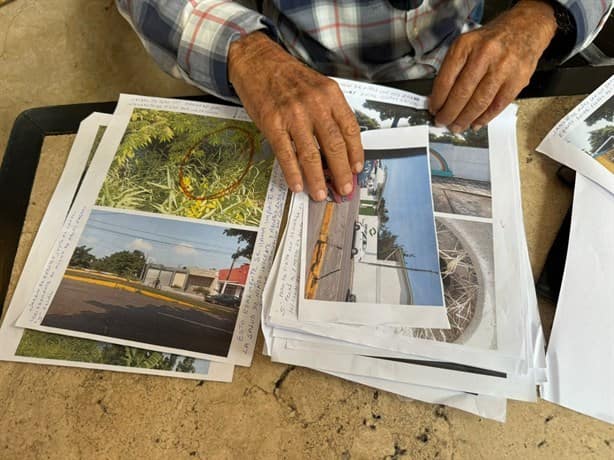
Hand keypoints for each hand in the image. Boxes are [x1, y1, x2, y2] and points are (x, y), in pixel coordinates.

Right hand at [228, 32, 363, 200]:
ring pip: (311, 154)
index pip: (350, 129)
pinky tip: (297, 184)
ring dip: (318, 179)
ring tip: (321, 193)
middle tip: (344, 188)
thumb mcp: (317, 87)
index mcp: (330, 94)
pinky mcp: (272, 122)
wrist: (257, 60)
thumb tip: (338, 148)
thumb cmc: (287, 76)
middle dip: (341, 172)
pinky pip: (286, 153)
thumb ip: (329, 113)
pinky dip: (293, 172)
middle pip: (334, 146)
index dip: (356, 153)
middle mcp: (314, 104)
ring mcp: (293, 114)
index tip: (356, 169)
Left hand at [429, 0, 556, 132]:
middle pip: (461, 93)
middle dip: (449, 113)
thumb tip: (440, 98)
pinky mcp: (518, 79)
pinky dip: (484, 118)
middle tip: (442, 122)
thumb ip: (454, 68)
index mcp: (466, 45)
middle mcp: (484, 55)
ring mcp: (503, 68)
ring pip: (479, 102)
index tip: (433, 109)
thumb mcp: (467, 44)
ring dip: (465, 119)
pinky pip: (497, 105)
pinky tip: (476, 123)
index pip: (446, 79)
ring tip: (457, 126)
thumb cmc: (492, 40)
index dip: (437, 99)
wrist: (526, 27)